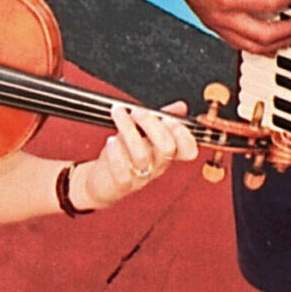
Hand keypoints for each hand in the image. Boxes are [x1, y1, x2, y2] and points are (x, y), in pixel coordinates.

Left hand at [75, 101, 201, 208]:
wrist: (101, 182)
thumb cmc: (124, 155)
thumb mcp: (143, 134)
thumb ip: (161, 119)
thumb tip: (181, 107)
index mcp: (166, 154)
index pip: (188, 149)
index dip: (184, 134)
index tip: (168, 119)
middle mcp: (157, 166)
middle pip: (166, 148)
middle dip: (151, 124)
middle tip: (136, 111)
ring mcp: (141, 177)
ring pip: (142, 155)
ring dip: (129, 130)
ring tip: (119, 115)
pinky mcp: (122, 184)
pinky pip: (124, 172)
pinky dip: (117, 154)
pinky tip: (111, 141)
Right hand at [158, 0, 290, 54]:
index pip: (270, 5)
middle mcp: (221, 17)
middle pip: (264, 37)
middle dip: (289, 31)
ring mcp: (215, 24)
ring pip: (251, 47)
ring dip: (276, 45)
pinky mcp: (212, 24)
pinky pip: (238, 44)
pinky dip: (258, 46)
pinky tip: (271, 41)